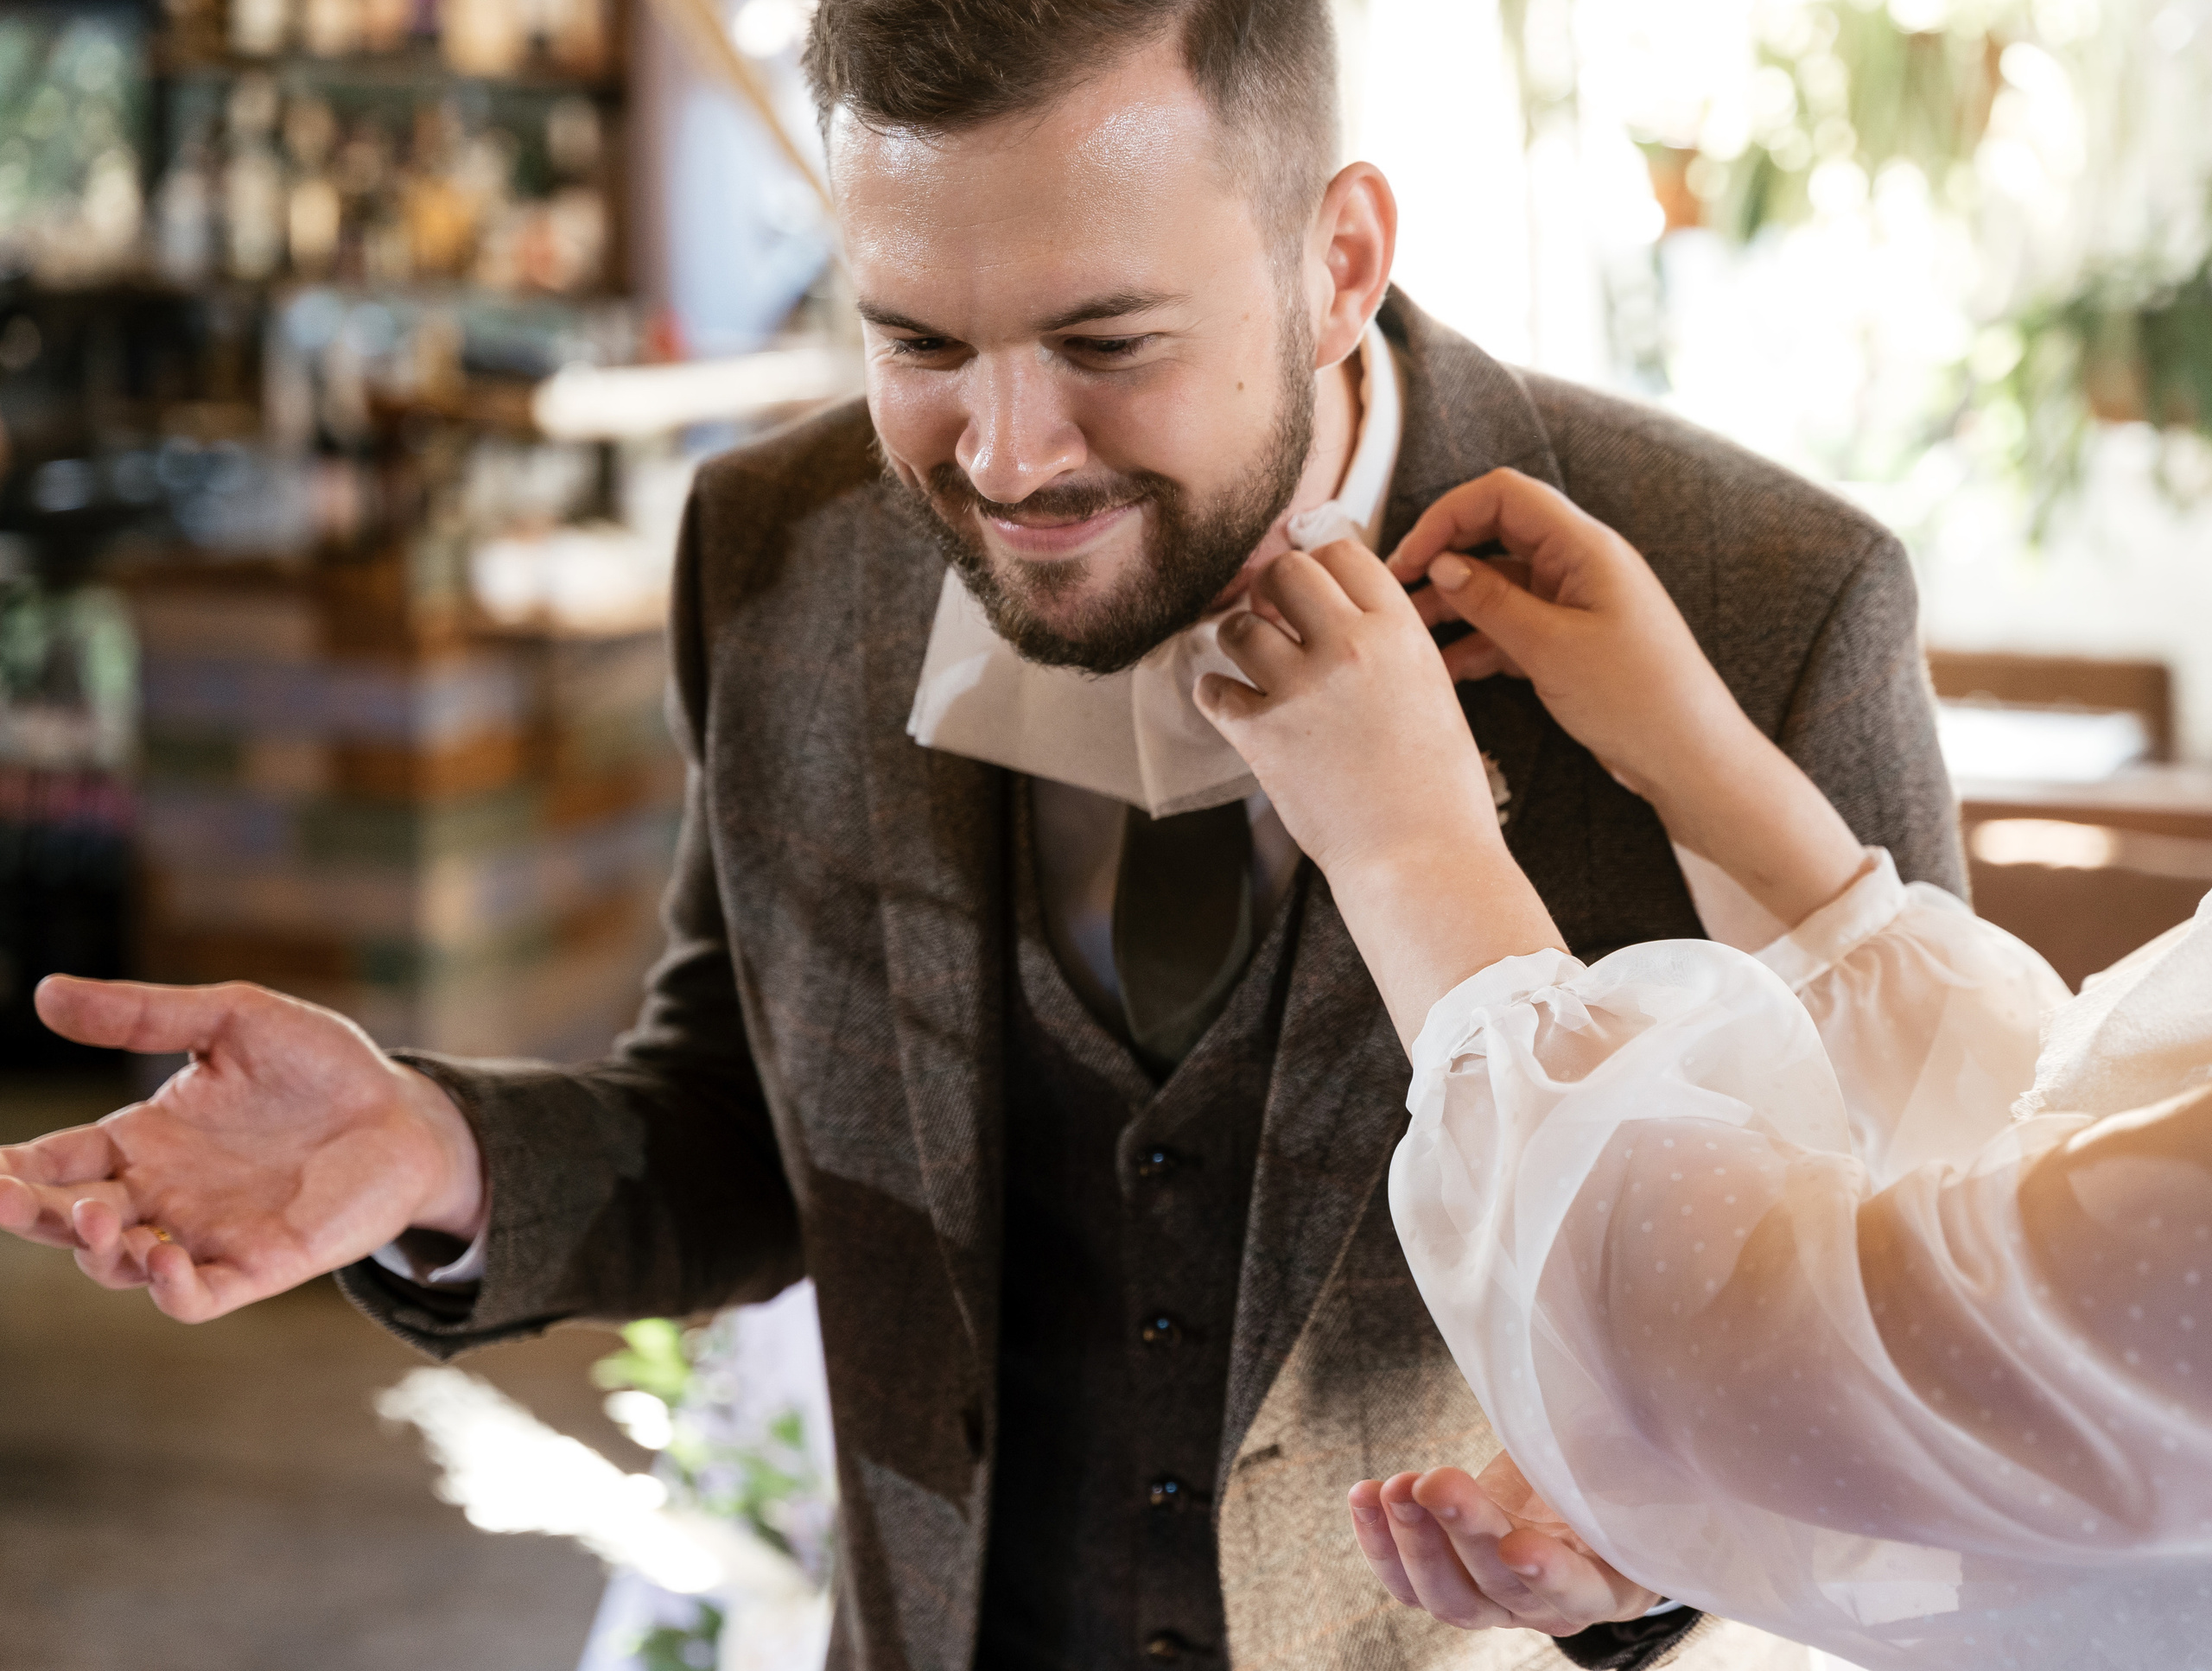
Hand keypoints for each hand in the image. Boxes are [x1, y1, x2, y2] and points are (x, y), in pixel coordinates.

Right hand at [1, 976, 484, 1321]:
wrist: (406, 1111)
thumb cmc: (320, 1064)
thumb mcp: (233, 1020)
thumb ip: (145, 1014)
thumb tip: (45, 991)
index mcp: (143, 1138)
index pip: (55, 1162)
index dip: (12, 1170)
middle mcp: (161, 1193)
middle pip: (69, 1221)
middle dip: (29, 1214)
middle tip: (7, 1196)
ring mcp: (206, 1234)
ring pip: (121, 1265)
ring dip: (100, 1250)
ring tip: (103, 1217)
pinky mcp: (259, 1265)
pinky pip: (197, 1296)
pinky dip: (171, 1288)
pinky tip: (164, 1258)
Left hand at [1197, 538, 1499, 880]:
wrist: (1421, 857)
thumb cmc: (1438, 790)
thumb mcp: (1433, 691)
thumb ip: (1388, 646)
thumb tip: (1341, 618)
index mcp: (1398, 632)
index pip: (1342, 553)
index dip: (1319, 567)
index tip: (1310, 590)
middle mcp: (1347, 647)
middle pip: (1282, 573)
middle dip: (1271, 591)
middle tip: (1272, 617)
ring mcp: (1300, 689)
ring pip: (1237, 628)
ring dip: (1239, 643)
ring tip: (1254, 669)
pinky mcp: (1261, 735)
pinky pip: (1212, 690)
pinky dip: (1216, 696)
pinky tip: (1235, 708)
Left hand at [1348, 1451, 1661, 1635]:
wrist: (1565, 1500)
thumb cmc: (1598, 1477)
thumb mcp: (1618, 1462)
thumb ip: (1611, 1452)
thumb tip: (1603, 1415)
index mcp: (1606, 1583)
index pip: (1580, 1593)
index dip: (1550, 1576)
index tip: (1516, 1546)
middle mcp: (1545, 1607)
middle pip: (1500, 1588)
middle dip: (1463, 1532)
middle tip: (1434, 1483)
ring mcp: (1492, 1604)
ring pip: (1447, 1595)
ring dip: (1412, 1540)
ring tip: (1392, 1488)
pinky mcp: (1447, 1587)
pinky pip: (1407, 1584)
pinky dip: (1380, 1543)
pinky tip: (1364, 1497)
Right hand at [1388, 468, 1748, 802]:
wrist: (1690, 757)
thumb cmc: (1639, 698)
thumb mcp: (1551, 648)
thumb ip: (1491, 601)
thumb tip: (1440, 565)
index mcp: (1584, 547)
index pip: (1504, 496)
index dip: (1448, 516)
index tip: (1409, 557)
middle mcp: (1579, 565)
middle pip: (1495, 537)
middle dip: (1443, 560)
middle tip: (1397, 593)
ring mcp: (1574, 604)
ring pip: (1498, 587)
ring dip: (1454, 606)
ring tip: (1410, 637)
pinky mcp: (1570, 642)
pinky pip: (1512, 627)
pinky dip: (1477, 642)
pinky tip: (1444, 669)